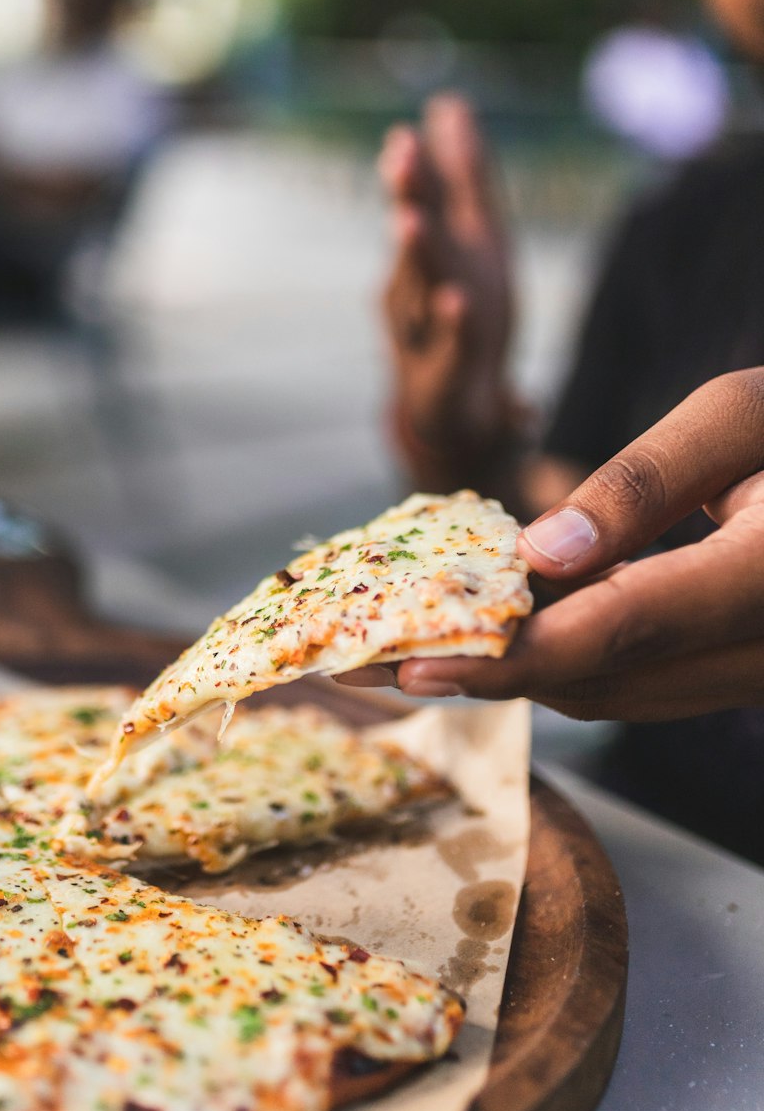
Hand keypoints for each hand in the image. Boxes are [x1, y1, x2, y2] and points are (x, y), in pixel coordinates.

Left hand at [354, 369, 763, 719]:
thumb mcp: (743, 416)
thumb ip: (645, 484)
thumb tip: (539, 558)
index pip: (619, 633)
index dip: (509, 658)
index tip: (414, 665)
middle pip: (602, 683)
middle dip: (488, 675)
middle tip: (384, 658)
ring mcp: (756, 674)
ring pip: (616, 693)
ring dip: (517, 674)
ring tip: (421, 644)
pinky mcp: (740, 672)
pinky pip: (639, 678)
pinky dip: (566, 658)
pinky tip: (507, 624)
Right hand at [381, 94, 516, 484]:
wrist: (449, 416)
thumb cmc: (463, 319)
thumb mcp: (470, 244)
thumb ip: (464, 173)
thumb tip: (450, 101)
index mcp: (446, 253)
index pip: (446, 199)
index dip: (441, 160)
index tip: (442, 109)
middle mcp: (427, 287)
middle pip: (419, 237)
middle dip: (411, 194)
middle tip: (401, 150)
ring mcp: (427, 333)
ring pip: (420, 289)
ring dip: (417, 254)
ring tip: (411, 220)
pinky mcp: (442, 377)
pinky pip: (449, 348)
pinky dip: (452, 325)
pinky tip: (457, 301)